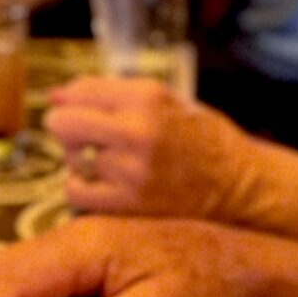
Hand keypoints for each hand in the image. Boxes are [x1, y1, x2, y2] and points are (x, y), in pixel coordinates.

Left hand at [45, 76, 264, 221]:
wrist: (240, 188)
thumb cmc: (202, 141)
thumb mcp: (165, 101)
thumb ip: (111, 93)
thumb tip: (56, 94)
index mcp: (147, 97)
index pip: (79, 91)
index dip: (70, 101)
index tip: (74, 110)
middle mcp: (136, 131)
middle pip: (63, 123)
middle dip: (65, 128)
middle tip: (80, 137)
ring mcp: (131, 170)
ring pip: (70, 159)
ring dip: (79, 160)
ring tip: (105, 163)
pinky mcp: (128, 205)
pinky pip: (77, 192)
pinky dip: (83, 189)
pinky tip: (104, 186)